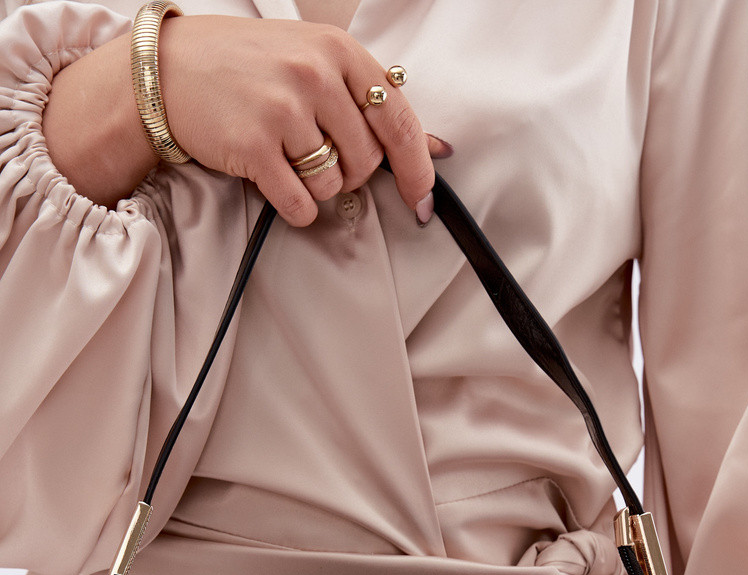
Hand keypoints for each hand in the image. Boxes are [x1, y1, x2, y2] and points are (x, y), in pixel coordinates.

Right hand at [157, 15, 449, 225]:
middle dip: (351, 174)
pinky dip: (295, 207)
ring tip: (288, 159)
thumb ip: (367, 97)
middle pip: (366, 160)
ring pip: (334, 185)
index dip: (416, 167)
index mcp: (336, 51)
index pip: (397, 118)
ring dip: (317, 188)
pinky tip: (277, 184)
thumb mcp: (311, 59)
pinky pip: (300, 204)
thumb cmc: (246, 67)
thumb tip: (435, 147)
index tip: (422, 197)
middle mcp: (314, 76)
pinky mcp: (253, 147)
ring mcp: (282, 111)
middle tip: (319, 159)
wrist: (169, 70)